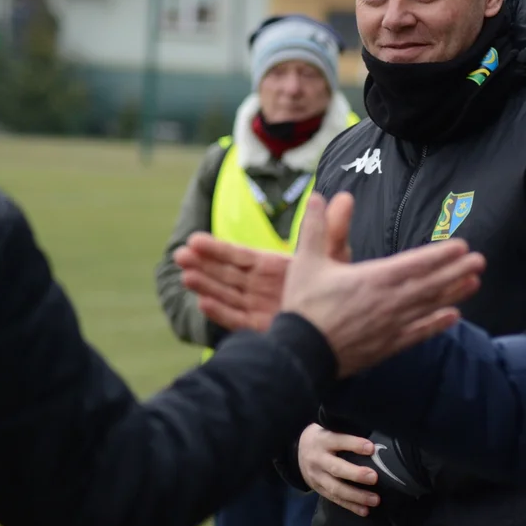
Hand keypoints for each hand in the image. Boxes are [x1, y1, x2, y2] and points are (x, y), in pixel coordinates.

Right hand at [174, 193, 354, 330]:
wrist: (343, 322)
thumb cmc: (338, 286)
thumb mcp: (335, 254)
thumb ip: (334, 228)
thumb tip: (346, 197)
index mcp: (273, 266)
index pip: (240, 255)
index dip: (218, 248)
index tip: (194, 239)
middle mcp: (262, 286)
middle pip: (227, 274)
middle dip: (203, 265)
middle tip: (179, 255)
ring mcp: (259, 307)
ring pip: (227, 295)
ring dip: (206, 286)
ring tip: (186, 277)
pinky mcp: (262, 328)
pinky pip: (238, 320)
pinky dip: (221, 313)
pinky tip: (203, 304)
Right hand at [284, 192, 485, 377]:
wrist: (300, 354)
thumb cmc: (304, 306)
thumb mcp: (306, 261)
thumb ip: (316, 227)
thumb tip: (318, 196)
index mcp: (373, 278)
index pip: (416, 263)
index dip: (440, 254)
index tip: (462, 246)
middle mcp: (389, 301)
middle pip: (431, 284)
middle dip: (457, 271)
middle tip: (481, 261)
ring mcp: (391, 326)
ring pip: (429, 306)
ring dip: (454, 293)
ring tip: (475, 282)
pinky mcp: (388, 346)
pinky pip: (419, 333)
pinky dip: (437, 324)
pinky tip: (454, 317)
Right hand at [298, 424, 379, 516]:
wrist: (297, 450)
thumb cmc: (323, 436)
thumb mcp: (329, 428)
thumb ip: (346, 433)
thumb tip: (374, 440)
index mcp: (323, 440)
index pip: (339, 440)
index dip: (354, 444)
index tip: (371, 448)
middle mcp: (318, 459)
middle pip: (336, 468)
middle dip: (356, 474)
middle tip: (374, 478)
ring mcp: (317, 476)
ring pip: (336, 488)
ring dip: (356, 496)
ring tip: (375, 500)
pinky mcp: (318, 489)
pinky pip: (335, 499)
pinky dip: (350, 506)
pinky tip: (364, 510)